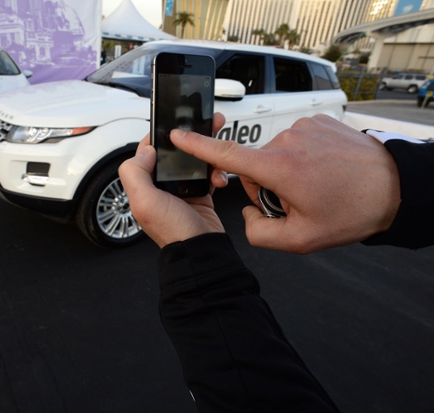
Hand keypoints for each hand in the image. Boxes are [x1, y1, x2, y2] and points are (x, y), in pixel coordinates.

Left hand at [118, 115, 227, 247]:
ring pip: (192, 160)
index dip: (159, 137)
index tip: (174, 124)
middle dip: (188, 140)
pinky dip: (215, 171)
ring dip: (205, 154)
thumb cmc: (173, 231)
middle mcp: (160, 186)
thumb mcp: (144, 201)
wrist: (201, 250)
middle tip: (203, 126)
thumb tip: (145, 150)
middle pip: (172, 153)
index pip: (147, 152)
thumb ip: (135, 172)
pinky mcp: (199, 193)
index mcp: (144, 185)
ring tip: (216, 150)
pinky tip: (219, 177)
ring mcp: (180, 190)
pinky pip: (207, 173)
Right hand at [169, 114, 400, 252]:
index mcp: (279, 168)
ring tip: (316, 186)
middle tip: (298, 201)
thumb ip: (259, 233)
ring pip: (275, 154)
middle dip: (267, 185)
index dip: (197, 145)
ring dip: (286, 172)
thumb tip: (249, 213)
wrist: (395, 187)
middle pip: (254, 166)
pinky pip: (294, 142)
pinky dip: (302, 158)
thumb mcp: (301, 240)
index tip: (178, 135)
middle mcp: (287, 141)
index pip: (226, 154)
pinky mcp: (316, 120)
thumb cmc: (352, 212)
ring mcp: (303, 127)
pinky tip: (323, 170)